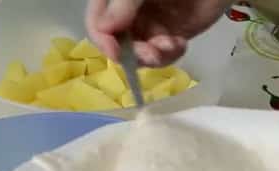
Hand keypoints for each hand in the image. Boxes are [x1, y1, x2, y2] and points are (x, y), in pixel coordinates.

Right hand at [86, 0, 232, 66]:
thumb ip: (124, 2)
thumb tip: (104, 27)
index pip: (97, 22)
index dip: (103, 39)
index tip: (116, 52)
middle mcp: (127, 14)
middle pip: (118, 44)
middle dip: (134, 53)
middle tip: (153, 53)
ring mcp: (149, 26)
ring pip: (140, 54)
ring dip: (154, 57)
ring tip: (173, 45)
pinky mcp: (170, 36)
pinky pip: (162, 56)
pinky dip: (170, 56)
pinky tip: (181, 44)